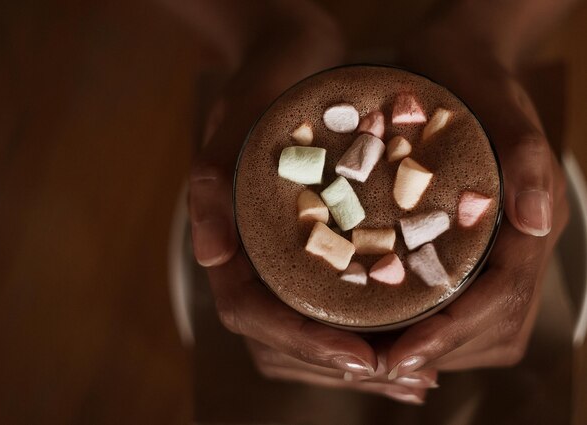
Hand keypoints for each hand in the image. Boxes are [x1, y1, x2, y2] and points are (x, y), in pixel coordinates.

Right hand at [189, 5, 434, 403]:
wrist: (291, 53)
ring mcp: (280, 252)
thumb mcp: (234, 121)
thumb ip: (210, 183)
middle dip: (337, 365)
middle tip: (404, 376)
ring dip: (354, 359)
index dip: (301, 342)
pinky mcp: (311, 243)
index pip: (249, 311)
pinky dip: (364, 326)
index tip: (362, 357)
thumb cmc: (263, 82)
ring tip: (414, 375)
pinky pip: (330, 299)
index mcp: (225, 235)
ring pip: (306, 327)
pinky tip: (405, 336)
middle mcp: (250, 254)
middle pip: (280, 335)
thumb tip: (207, 256)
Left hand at [381, 25, 569, 378]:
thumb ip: (527, 160)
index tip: (399, 356)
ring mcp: (502, 249)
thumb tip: (538, 223)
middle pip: (492, 326)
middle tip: (378, 366)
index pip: (499, 298)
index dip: (451, 333)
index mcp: (532, 220)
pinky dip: (430, 326)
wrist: (460, 57)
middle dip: (438, 352)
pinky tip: (391, 328)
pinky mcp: (476, 245)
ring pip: (481, 325)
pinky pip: (463, 302)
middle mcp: (522, 244)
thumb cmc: (473, 77)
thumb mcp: (498, 105)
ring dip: (433, 348)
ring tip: (379, 357)